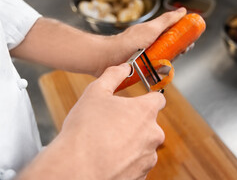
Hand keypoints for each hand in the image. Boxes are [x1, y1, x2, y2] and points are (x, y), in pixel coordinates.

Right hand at [59, 63, 164, 179]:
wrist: (77, 168)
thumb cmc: (85, 129)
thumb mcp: (95, 92)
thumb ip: (113, 75)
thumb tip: (124, 67)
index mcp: (145, 112)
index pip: (158, 100)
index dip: (147, 98)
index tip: (138, 101)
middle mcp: (152, 135)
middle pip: (148, 124)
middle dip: (133, 123)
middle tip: (111, 124)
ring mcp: (148, 158)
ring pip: (142, 145)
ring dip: (130, 143)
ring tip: (106, 143)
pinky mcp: (141, 176)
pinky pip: (136, 163)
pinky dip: (126, 160)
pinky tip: (107, 158)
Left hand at [96, 8, 186, 76]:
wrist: (108, 58)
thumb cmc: (128, 42)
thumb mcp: (151, 29)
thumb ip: (167, 20)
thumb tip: (182, 11)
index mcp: (153, 35)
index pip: (173, 35)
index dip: (183, 38)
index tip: (191, 41)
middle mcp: (150, 46)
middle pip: (170, 49)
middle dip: (178, 51)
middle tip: (183, 52)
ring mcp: (145, 58)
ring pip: (163, 61)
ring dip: (168, 63)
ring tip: (169, 63)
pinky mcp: (140, 70)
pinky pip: (154, 73)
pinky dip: (158, 74)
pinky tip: (160, 75)